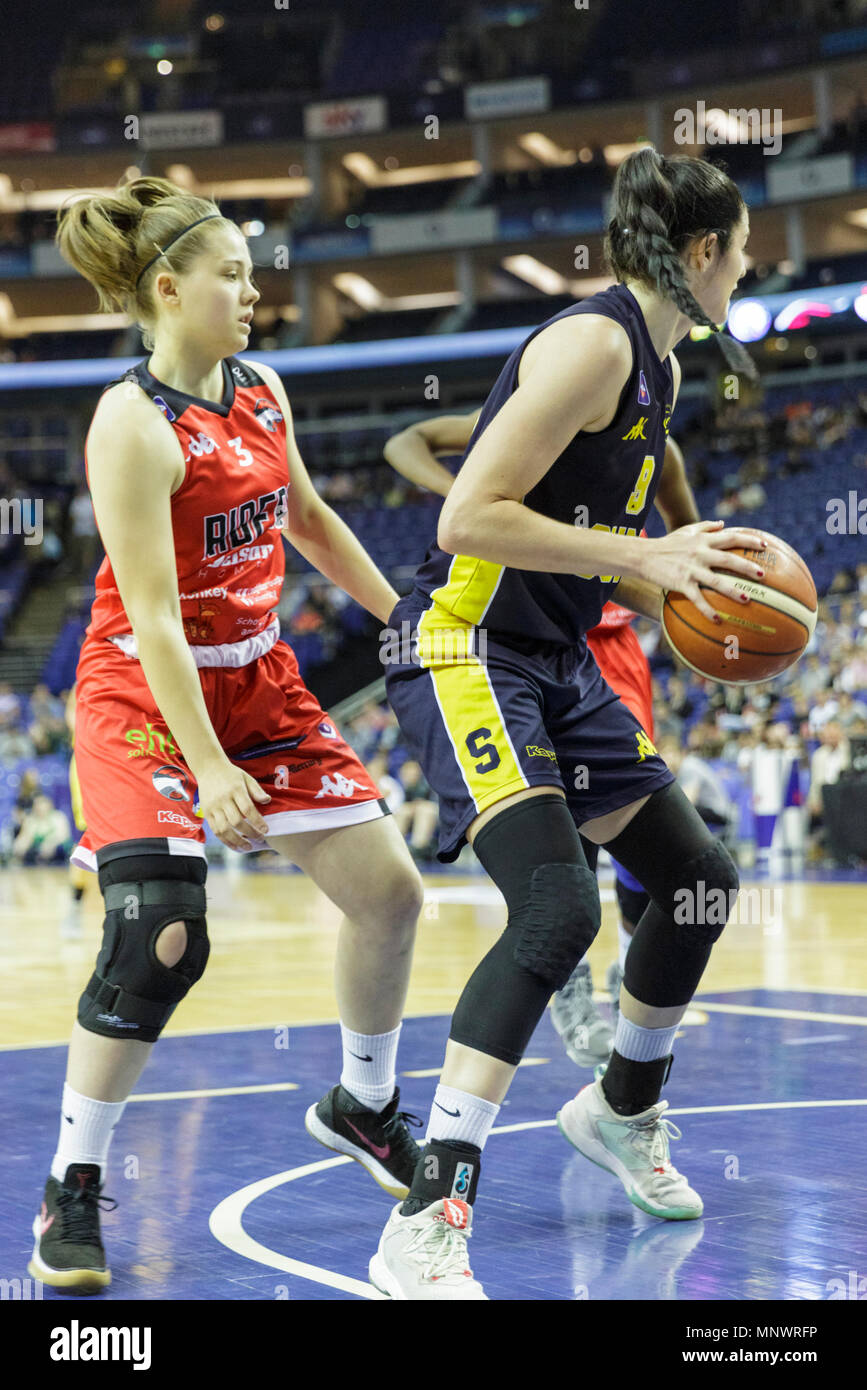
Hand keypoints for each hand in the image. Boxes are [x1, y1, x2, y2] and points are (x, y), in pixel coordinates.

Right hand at [195, 761, 271, 851]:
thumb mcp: (246, 777)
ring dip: (237, 841)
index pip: (247, 809)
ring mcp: (213, 807)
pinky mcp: (206, 813)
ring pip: (224, 829)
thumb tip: (267, 800)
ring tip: (248, 847)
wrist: (208, 768)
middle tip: (260, 838)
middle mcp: (223, 799)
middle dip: (249, 833)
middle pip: (236, 821)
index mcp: (235, 789)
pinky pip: (215, 830)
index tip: (266, 830)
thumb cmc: (230, 774)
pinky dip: (225, 840)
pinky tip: (235, 846)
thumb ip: (256, 790)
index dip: (257, 821)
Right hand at [638, 521, 768, 622]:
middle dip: (746, 566)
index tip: (764, 546)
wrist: (643, 556)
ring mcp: (691, 569)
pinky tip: (718, 620)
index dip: (748, 541)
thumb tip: (723, 524)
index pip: (730, 537)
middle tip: (762, 574)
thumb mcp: (686, 531)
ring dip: (732, 590)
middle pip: (728, 559)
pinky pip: (697, 598)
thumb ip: (706, 526)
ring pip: (716, 581)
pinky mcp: (681, 583)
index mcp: (703, 540)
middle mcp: (699, 553)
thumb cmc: (666, 544)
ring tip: (747, 599)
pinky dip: (708, 610)